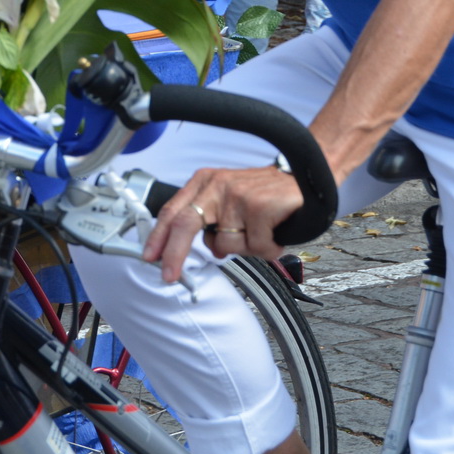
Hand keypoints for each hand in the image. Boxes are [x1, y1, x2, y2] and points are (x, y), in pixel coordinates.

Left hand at [142, 165, 303, 282]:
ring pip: (227, 245)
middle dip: (174, 254)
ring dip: (245, 249)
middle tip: (169, 276)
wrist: (304, 178)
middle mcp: (218, 185)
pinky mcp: (260, 206)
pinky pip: (256, 247)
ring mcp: (239, 195)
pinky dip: (268, 248)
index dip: (158, 236)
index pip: (173, 210)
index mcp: (206, 182)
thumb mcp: (227, 199)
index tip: (149, 257)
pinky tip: (275, 232)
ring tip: (260, 232)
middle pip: (185, 224)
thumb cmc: (264, 194)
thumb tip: (184, 252)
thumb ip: (206, 221)